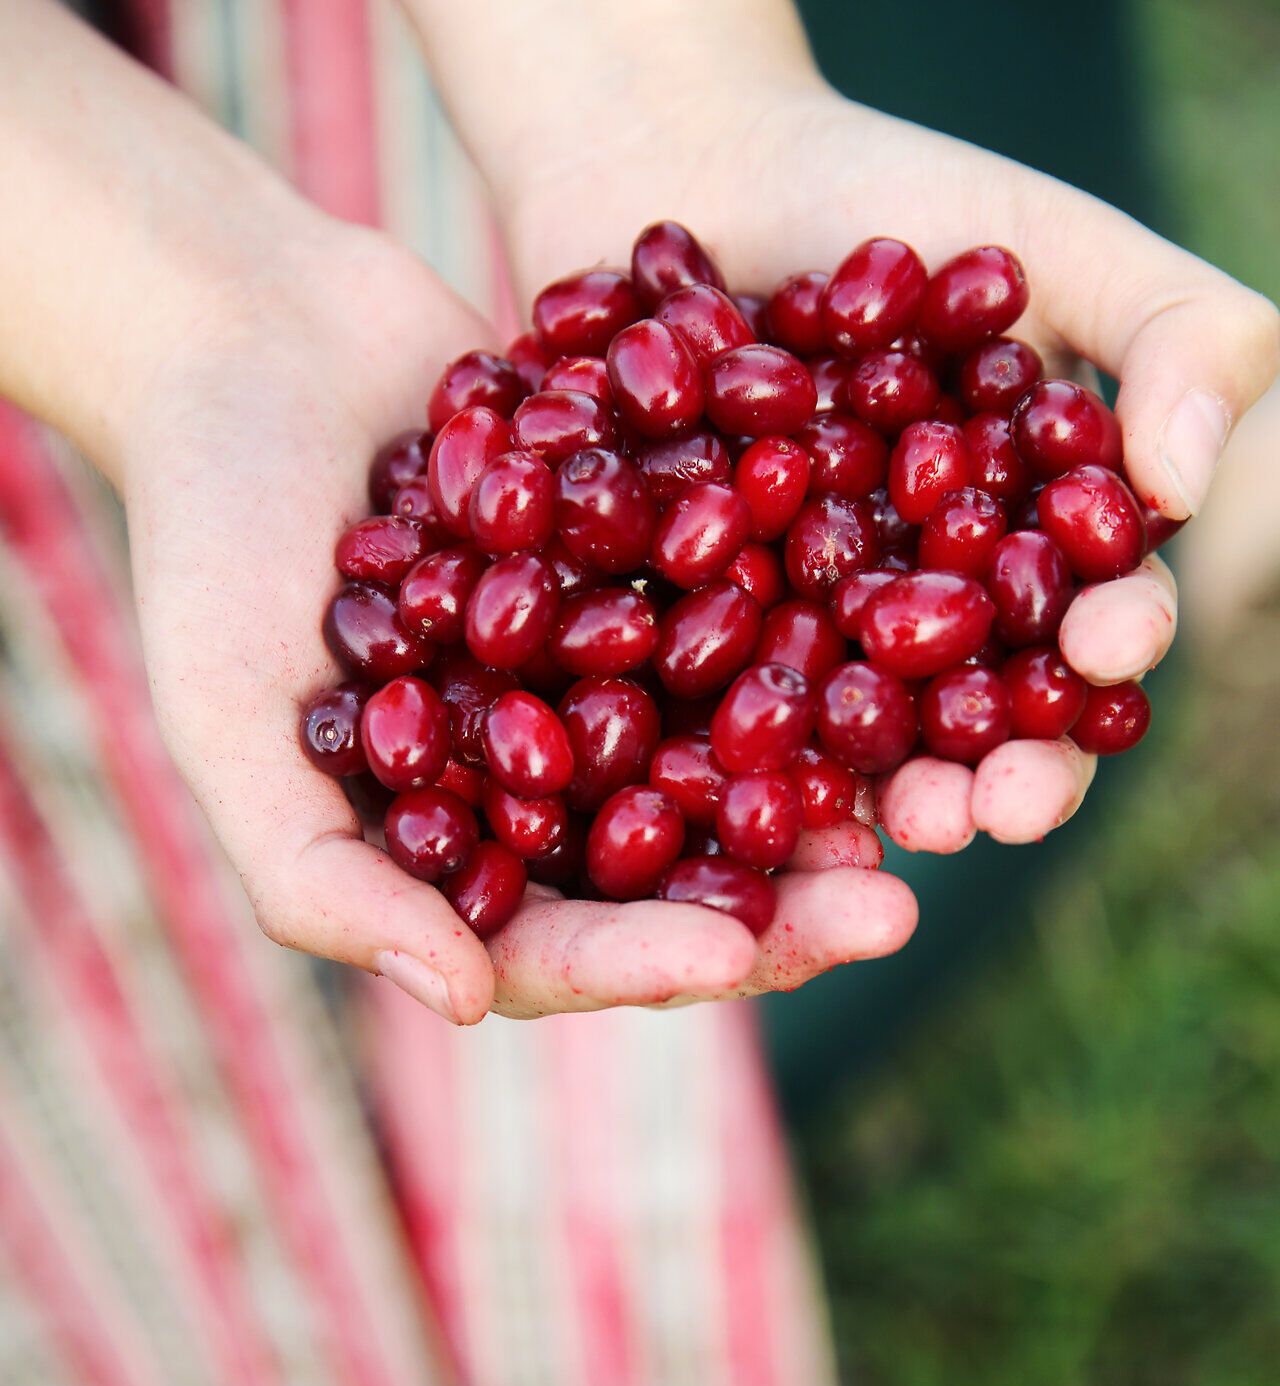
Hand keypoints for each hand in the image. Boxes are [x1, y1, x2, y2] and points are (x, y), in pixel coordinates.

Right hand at [126, 225, 916, 1024]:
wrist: (251, 336)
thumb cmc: (208, 538)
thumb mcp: (228, 719)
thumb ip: (320, 877)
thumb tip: (457, 1002)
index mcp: (449, 853)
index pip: (555, 947)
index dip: (642, 959)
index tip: (731, 955)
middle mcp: (544, 789)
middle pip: (673, 880)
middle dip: (778, 905)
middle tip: (889, 912)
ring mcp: (606, 688)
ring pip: (735, 771)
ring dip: (828, 797)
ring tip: (928, 809)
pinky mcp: (657, 586)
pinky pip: (752, 636)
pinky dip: (823, 652)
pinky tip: (905, 654)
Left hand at [494, 55, 1278, 854]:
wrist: (682, 174)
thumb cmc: (886, 201)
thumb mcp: (1055, 242)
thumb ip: (1174, 336)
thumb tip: (1181, 491)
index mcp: (1028, 546)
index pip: (1094, 619)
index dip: (1112, 643)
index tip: (1109, 651)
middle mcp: (925, 617)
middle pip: (980, 719)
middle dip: (1001, 772)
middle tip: (993, 809)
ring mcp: (808, 641)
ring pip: (856, 743)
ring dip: (884, 794)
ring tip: (898, 827)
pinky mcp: (694, 646)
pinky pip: (713, 712)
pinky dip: (732, 752)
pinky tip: (745, 794)